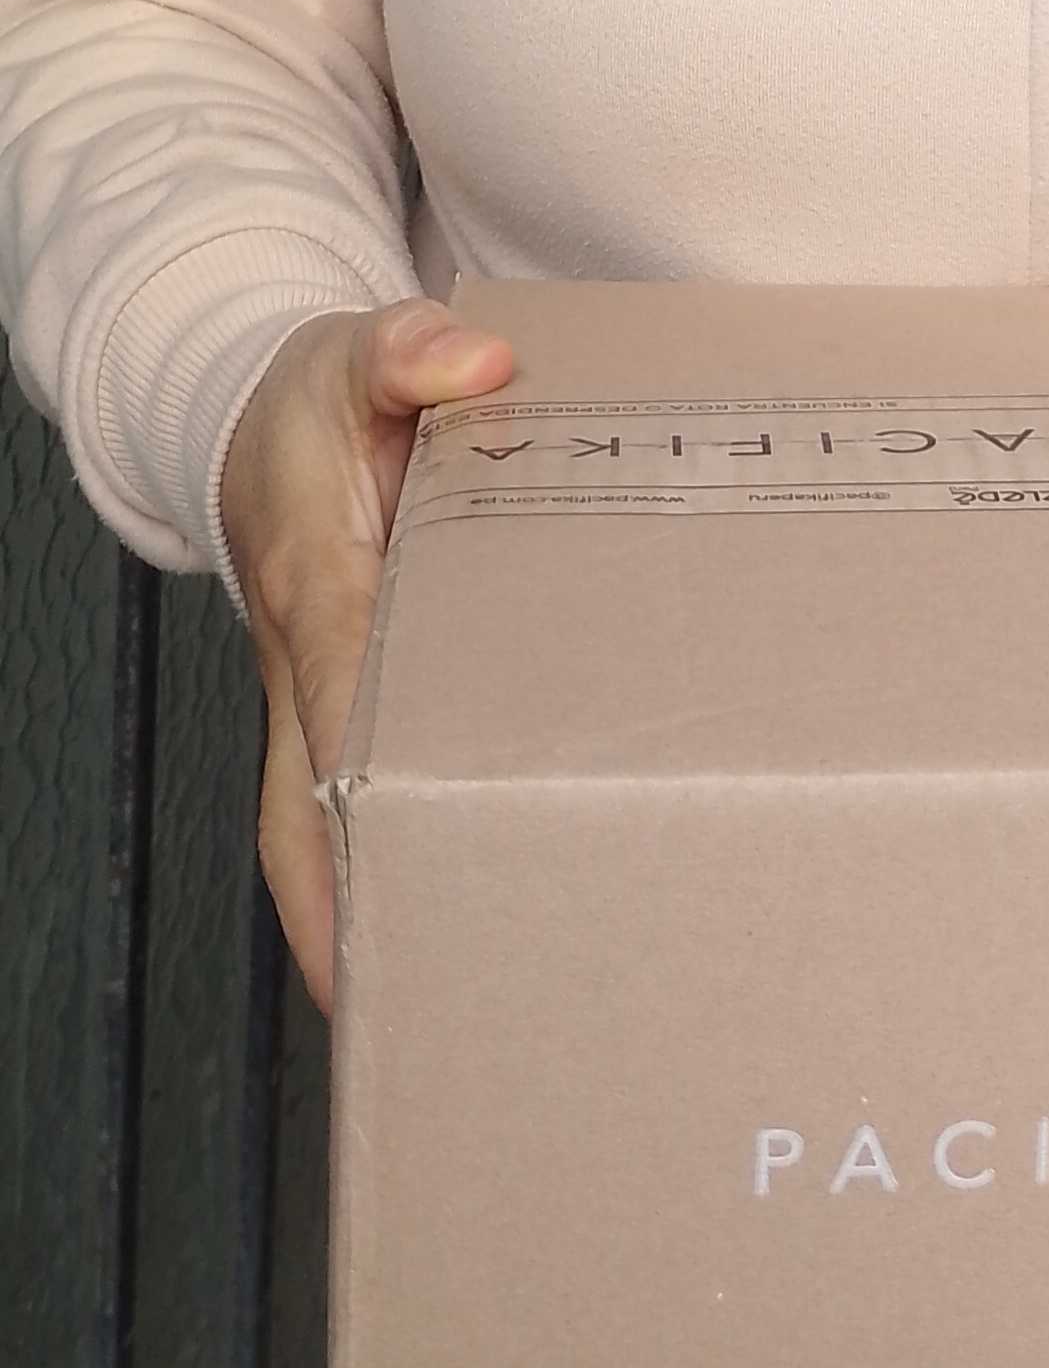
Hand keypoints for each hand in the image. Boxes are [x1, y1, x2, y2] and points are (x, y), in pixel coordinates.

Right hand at [222, 298, 514, 1012]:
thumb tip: (474, 365)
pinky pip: (365, 814)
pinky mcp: (353, 719)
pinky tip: (474, 927)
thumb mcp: (351, 357)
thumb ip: (407, 353)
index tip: (395, 875)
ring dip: (373, 923)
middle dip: (351, 922)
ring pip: (329, 841)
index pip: (343, 696)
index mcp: (319, 589)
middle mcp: (312, 674)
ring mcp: (327, 711)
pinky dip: (396, 879)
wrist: (255, 431)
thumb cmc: (313, 411)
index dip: (367, 787)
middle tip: (421, 1013)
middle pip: (309, 827)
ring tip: (459, 1014)